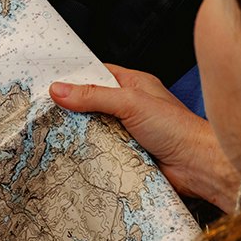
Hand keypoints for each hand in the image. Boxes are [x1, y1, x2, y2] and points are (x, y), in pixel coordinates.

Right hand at [50, 65, 239, 210]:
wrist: (199, 166)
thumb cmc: (176, 128)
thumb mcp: (131, 103)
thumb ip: (94, 95)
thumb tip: (58, 89)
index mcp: (134, 85)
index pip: (97, 74)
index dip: (74, 76)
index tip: (48, 81)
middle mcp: (130, 107)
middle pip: (91, 103)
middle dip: (71, 107)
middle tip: (42, 109)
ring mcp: (127, 131)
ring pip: (93, 128)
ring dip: (78, 132)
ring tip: (48, 131)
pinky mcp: (126, 154)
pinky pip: (99, 150)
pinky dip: (87, 152)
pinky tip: (69, 153)